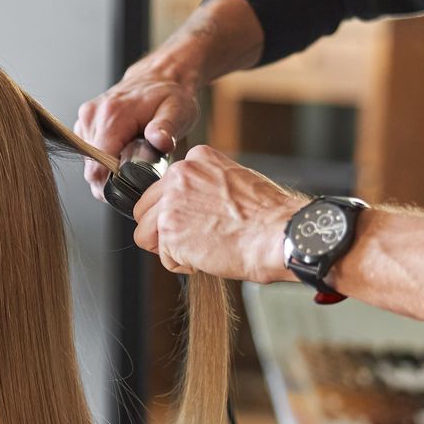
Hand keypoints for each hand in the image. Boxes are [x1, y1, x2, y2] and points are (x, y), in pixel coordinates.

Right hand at [75, 62, 199, 198]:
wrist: (158, 77)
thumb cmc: (169, 95)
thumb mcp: (177, 111)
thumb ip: (166, 128)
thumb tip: (160, 141)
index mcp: (112, 115)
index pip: (97, 165)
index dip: (110, 185)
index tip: (128, 190)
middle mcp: (93, 115)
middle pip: (91, 168)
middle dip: (110, 181)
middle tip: (135, 180)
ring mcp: (86, 118)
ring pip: (87, 163)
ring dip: (105, 171)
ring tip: (129, 164)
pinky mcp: (84, 122)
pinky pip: (86, 153)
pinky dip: (101, 160)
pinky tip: (120, 155)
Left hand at [130, 145, 302, 281]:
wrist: (279, 234)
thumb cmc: (267, 216)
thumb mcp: (235, 182)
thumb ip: (206, 187)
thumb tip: (191, 205)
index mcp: (197, 159)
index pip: (165, 187)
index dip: (178, 210)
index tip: (197, 220)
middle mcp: (179, 175)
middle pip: (146, 208)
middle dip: (163, 229)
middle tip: (193, 240)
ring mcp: (171, 203)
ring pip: (145, 233)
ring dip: (169, 248)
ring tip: (200, 250)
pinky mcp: (169, 231)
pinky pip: (162, 256)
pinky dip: (181, 264)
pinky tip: (206, 258)